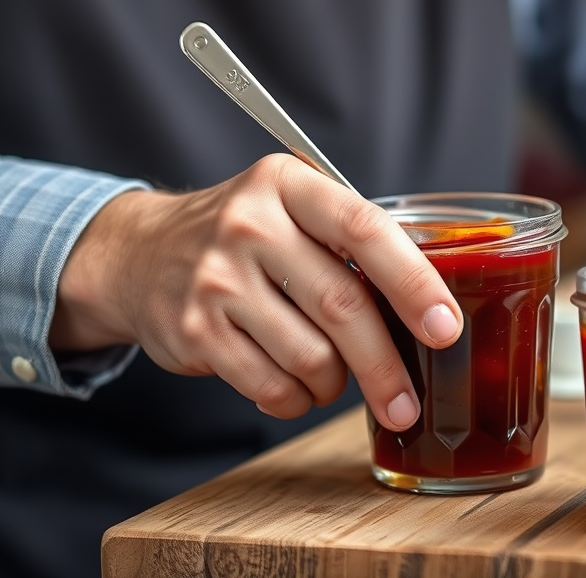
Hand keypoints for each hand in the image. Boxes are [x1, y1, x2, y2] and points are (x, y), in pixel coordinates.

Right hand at [49, 154, 462, 429]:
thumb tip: (429, 301)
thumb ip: (349, 237)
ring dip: (337, 384)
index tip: (445, 325)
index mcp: (288, 184)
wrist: (141, 253)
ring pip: (310, 355)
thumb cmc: (242, 233)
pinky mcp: (194, 330)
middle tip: (407, 400)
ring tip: (337, 380)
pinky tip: (297, 386)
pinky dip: (296, 400)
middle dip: (386, 364)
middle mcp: (250, 224)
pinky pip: (271, 386)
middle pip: (342, 304)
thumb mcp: (291, 205)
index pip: (364, 228)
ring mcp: (217, 278)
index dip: (413, 281)